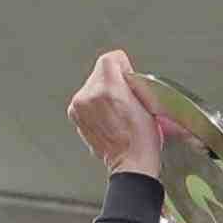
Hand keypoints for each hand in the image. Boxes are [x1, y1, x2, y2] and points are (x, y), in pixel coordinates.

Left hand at [69, 49, 168, 177]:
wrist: (130, 164)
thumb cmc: (142, 140)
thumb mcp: (147, 102)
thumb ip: (129, 80)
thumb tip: (122, 73)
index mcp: (108, 88)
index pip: (111, 58)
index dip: (124, 67)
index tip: (129, 79)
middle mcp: (89, 95)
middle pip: (100, 72)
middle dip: (113, 82)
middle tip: (125, 101)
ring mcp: (79, 107)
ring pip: (93, 86)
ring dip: (103, 94)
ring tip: (117, 113)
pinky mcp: (76, 117)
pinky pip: (87, 101)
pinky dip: (96, 106)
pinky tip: (108, 120)